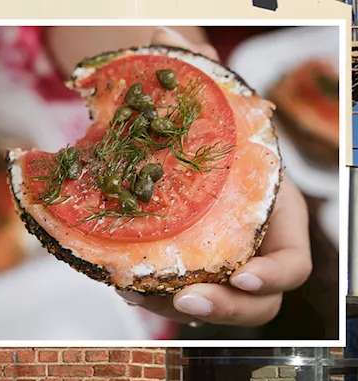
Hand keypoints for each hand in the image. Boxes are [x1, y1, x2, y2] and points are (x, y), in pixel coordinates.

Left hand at [119, 28, 312, 328]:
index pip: (294, 263)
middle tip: (185, 298)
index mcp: (274, 216)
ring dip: (176, 311)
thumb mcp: (202, 100)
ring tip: (139, 292)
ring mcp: (213, 270)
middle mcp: (248, 250)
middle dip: (225, 309)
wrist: (166, 143)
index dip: (274, 275)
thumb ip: (194, 72)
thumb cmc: (199, 123)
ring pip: (209, 310)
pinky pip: (170, 302)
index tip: (242, 275)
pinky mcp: (176, 277)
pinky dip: (148, 300)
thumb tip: (165, 34)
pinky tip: (121, 283)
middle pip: (257, 303)